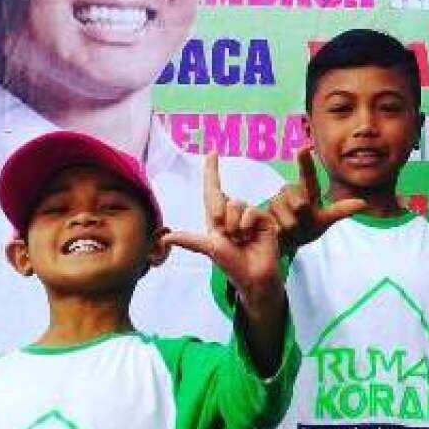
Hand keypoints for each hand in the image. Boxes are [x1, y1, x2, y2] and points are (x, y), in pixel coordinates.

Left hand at [163, 153, 283, 311]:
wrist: (252, 276)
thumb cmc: (231, 264)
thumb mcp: (208, 248)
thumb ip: (189, 240)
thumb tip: (165, 238)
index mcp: (217, 218)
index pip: (213, 189)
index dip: (212, 170)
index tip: (213, 152)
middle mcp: (233, 213)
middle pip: (222, 197)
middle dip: (219, 215)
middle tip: (226, 236)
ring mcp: (249, 216)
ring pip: (236, 203)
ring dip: (233, 225)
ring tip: (239, 239)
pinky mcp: (263, 219)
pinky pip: (250, 211)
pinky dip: (245, 224)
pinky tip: (249, 237)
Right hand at [267, 147, 367, 250]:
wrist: (285, 242)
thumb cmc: (307, 228)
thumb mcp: (324, 220)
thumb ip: (342, 209)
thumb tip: (363, 203)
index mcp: (308, 192)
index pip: (308, 175)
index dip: (305, 161)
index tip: (304, 147)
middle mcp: (291, 192)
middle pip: (297, 198)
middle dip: (301, 211)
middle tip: (302, 220)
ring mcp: (277, 200)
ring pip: (285, 212)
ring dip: (290, 225)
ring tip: (291, 229)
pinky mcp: (263, 211)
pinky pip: (271, 218)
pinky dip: (277, 227)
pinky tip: (277, 229)